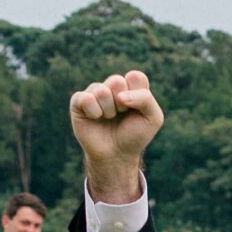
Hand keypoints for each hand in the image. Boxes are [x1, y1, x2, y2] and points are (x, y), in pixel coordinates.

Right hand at [70, 68, 164, 195]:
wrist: (117, 154)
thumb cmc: (135, 135)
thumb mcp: (153, 118)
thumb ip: (145, 99)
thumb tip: (120, 96)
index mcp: (131, 86)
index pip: (135, 76)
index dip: (138, 96)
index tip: (137, 110)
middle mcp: (112, 86)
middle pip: (116, 80)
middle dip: (122, 104)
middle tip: (121, 115)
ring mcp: (95, 92)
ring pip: (102, 91)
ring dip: (109, 111)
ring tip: (109, 118)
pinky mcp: (79, 101)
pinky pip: (86, 99)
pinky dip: (94, 113)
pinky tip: (95, 118)